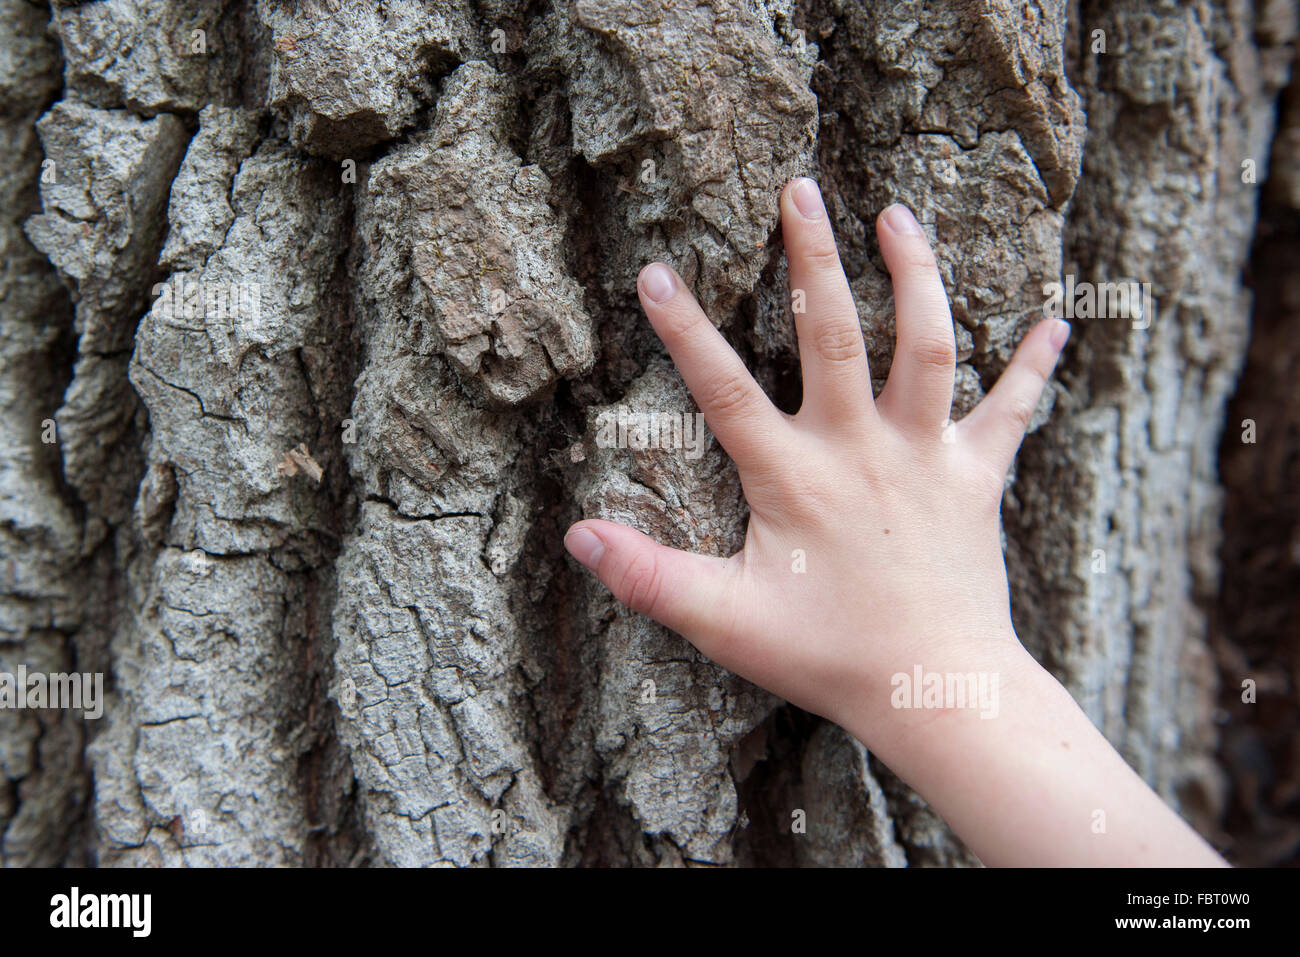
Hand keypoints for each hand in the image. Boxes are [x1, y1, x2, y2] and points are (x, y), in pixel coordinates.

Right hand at [563, 178, 1067, 742]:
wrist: (938, 690)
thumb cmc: (829, 657)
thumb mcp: (725, 622)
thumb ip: (648, 578)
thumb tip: (576, 537)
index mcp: (795, 477)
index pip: (724, 388)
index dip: (683, 329)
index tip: (654, 271)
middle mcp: (861, 449)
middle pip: (833, 333)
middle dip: (812, 257)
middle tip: (800, 187)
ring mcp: (926, 457)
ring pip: (926, 346)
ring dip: (914, 275)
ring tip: (898, 216)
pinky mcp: (977, 479)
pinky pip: (1012, 410)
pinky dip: (1035, 364)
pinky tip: (1057, 319)